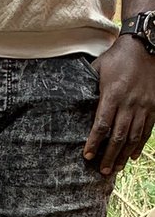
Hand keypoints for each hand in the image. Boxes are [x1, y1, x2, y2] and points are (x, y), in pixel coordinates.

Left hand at [84, 37, 154, 175]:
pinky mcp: (154, 105)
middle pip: (118, 136)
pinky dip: (140, 144)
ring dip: (124, 155)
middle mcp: (129, 103)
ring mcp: (143, 105)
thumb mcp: (98, 68)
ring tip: (116, 168)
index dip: (94, 142)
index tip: (87, 156)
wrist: (147, 45)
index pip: (102, 125)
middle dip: (109, 156)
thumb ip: (86, 85)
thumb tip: (70, 99)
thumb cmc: (118, 57)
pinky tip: (133, 155)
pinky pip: (148, 130)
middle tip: (102, 171)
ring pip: (134, 136)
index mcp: (113, 95)